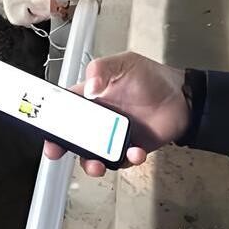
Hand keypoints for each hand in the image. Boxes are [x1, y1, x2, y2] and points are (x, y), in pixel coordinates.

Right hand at [44, 52, 190, 176]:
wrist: (183, 97)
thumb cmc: (151, 78)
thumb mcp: (124, 64)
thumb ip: (101, 70)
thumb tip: (89, 88)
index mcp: (89, 100)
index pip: (62, 112)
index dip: (50, 123)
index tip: (46, 131)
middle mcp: (97, 121)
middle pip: (71, 139)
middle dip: (61, 148)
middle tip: (59, 151)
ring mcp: (111, 138)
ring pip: (91, 157)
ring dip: (91, 164)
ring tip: (98, 164)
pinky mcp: (127, 150)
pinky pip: (120, 161)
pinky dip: (126, 160)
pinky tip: (135, 152)